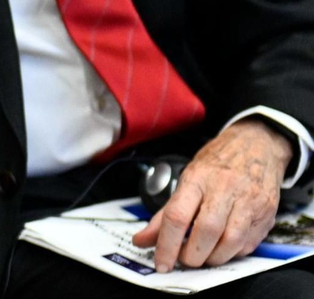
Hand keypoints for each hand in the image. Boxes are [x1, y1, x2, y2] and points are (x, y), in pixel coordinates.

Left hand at [133, 118, 292, 270]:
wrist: (257, 145)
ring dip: (213, 258)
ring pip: (231, 242)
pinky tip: (223, 247)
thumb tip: (142, 240)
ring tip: (203, 255)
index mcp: (197, 179)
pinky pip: (249, 244)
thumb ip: (164, 214)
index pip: (177, 216)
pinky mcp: (267, 213)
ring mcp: (249, 201)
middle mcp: (224, 189)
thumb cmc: (218, 163)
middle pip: (206, 232)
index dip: (166, 245)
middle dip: (192, 255)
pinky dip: (232, 253)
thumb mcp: (186, 179)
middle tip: (184, 259)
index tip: (161, 262)